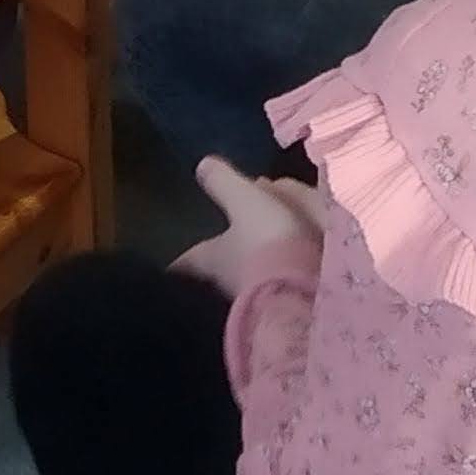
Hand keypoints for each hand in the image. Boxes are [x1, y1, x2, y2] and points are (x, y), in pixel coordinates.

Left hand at [176, 157, 333, 299]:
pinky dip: (280, 275)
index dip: (182, 258)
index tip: (171, 264)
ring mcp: (256, 297)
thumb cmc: (265, 243)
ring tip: (264, 251)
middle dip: (223, 256)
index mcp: (213, 257)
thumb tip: (200, 166)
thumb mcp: (245, 202)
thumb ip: (224, 184)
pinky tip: (290, 270)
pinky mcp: (283, 308)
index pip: (190, 258)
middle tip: (226, 247)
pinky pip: (276, 286)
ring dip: (254, 264)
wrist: (303, 296)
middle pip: (219, 268)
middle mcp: (229, 281)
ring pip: (249, 276)